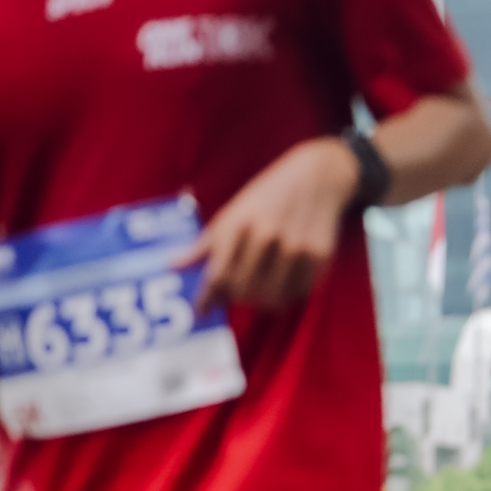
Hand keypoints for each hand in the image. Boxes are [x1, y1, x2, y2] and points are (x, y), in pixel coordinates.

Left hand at [185, 137, 355, 308]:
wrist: (317, 177)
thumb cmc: (266, 197)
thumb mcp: (232, 213)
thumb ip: (204, 244)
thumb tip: (171, 267)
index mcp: (239, 223)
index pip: (218, 275)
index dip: (206, 298)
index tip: (201, 313)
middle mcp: (266, 236)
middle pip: (242, 290)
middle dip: (234, 298)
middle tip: (234, 294)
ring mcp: (295, 246)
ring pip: (272, 297)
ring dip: (261, 300)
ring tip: (259, 288)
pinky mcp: (318, 255)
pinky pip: (297, 291)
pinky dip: (287, 293)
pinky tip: (283, 279)